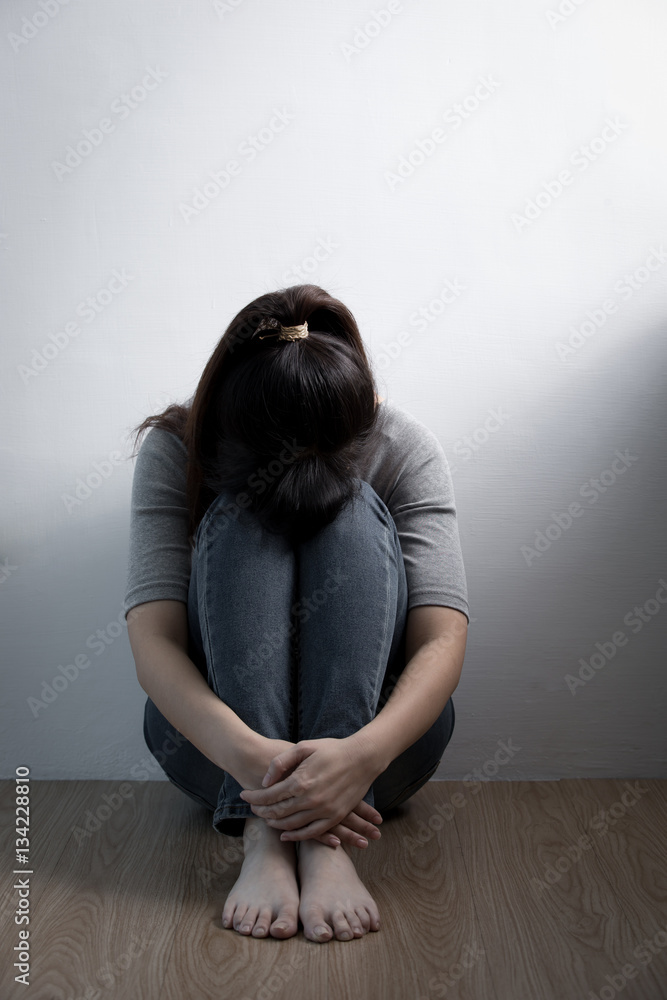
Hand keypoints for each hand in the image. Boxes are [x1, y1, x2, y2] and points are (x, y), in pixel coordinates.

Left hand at [239, 736, 382, 845]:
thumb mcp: (303, 747)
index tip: (244, 795)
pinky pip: (311, 833)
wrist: (363, 758)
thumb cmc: (332, 749)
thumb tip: (265, 780)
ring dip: (275, 824)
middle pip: (277, 812)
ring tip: (265, 819)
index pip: (269, 796)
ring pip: (291, 825)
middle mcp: (310, 799)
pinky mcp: (334, 817)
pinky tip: (285, 835)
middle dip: (260, 811)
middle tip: (251, 808)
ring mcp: (323, 810)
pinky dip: (296, 836)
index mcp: (301, 781)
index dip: (253, 797)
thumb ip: (281, 762)